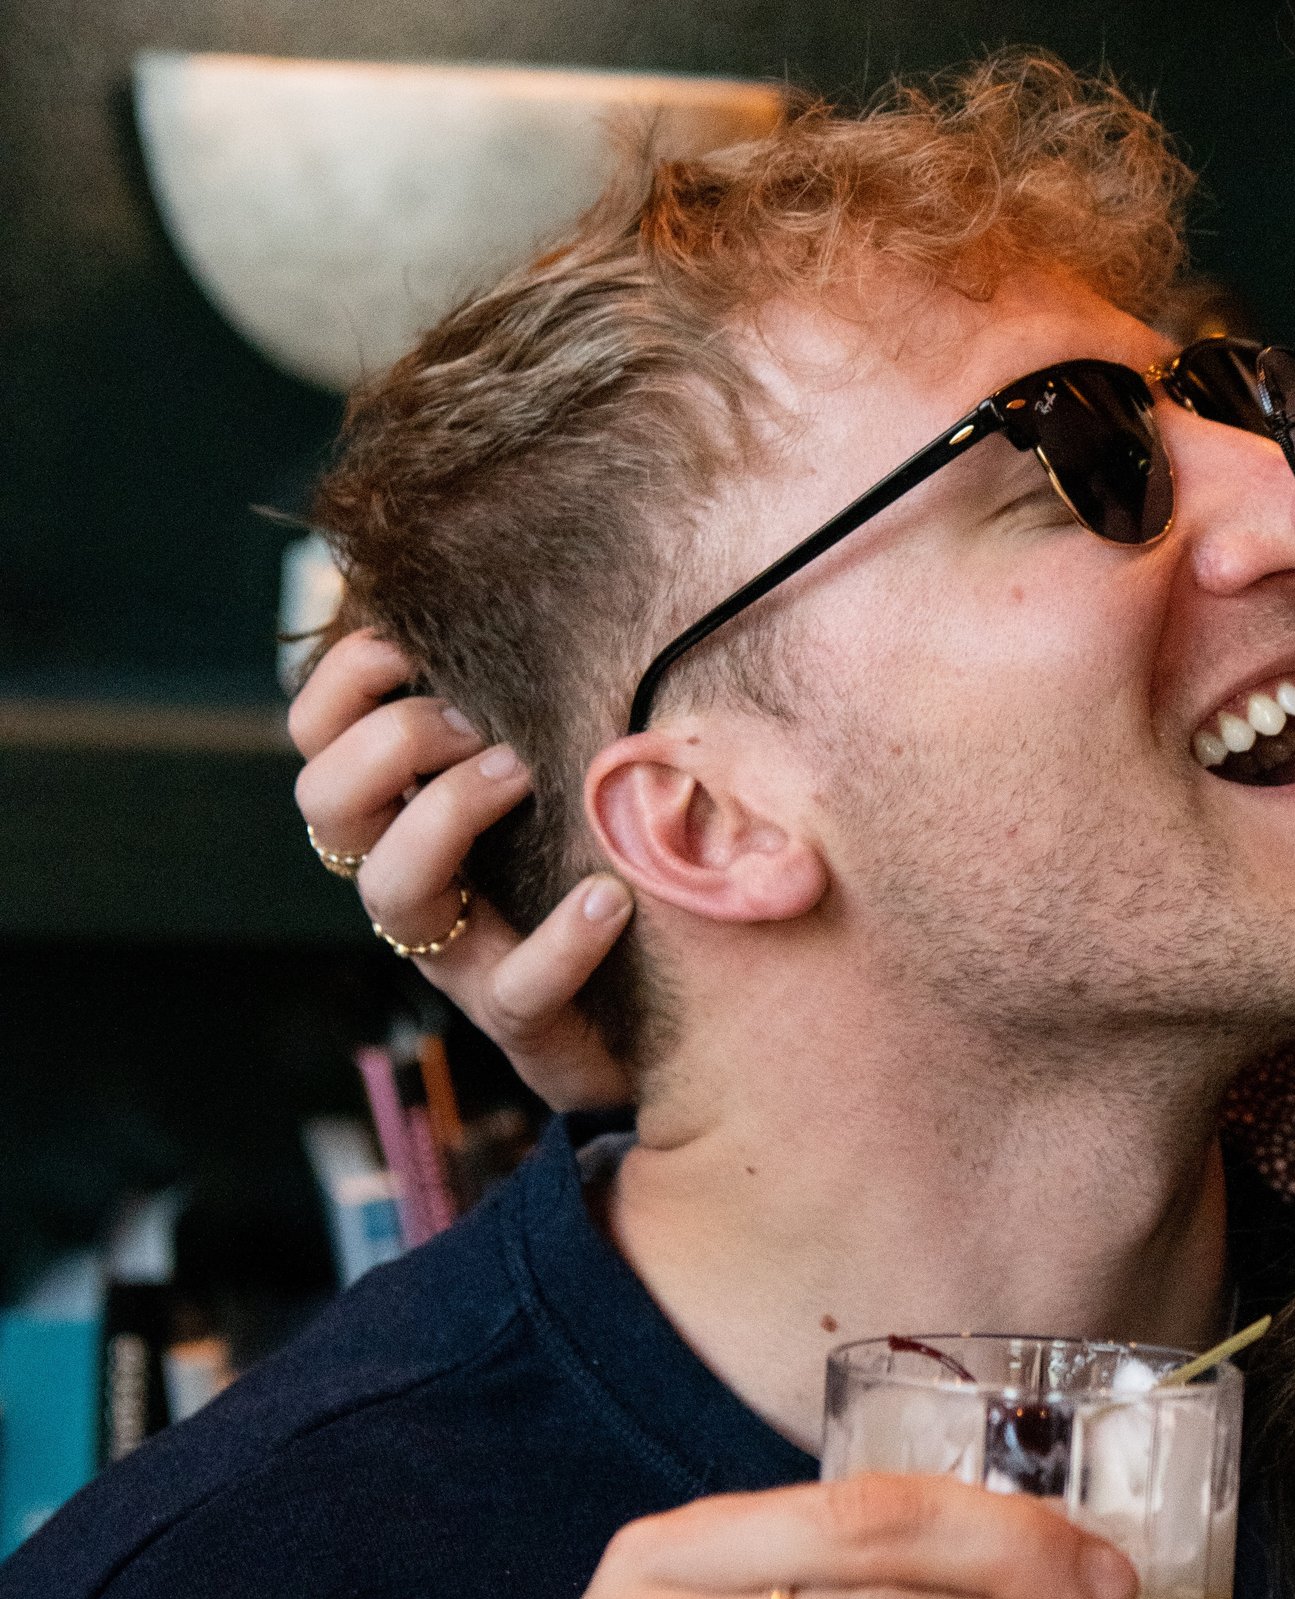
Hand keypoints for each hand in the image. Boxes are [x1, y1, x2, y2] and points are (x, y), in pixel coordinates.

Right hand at [290, 630, 633, 1111]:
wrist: (676, 1025)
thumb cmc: (609, 858)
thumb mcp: (571, 761)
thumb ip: (542, 690)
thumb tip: (546, 573)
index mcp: (407, 809)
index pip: (314, 735)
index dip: (337, 681)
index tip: (403, 643)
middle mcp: (414, 879)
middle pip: (324, 802)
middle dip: (391, 743)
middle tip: (478, 724)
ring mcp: (461, 955)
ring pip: (389, 891)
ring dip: (444, 815)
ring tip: (524, 776)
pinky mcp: (525, 1023)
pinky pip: (517, 990)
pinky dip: (560, 940)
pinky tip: (610, 898)